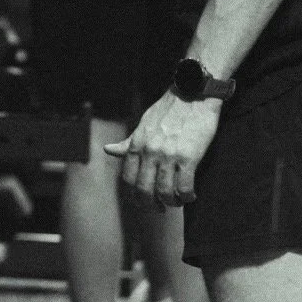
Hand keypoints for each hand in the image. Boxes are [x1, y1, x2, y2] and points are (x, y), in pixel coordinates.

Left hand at [103, 91, 222, 206]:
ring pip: (165, 192)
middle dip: (151, 204)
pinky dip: (187, 196)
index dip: (135, 194)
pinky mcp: (189, 157)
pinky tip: (190, 196)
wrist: (193, 93)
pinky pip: (184, 187)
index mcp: (137, 144)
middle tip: (159, 208)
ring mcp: (169, 155)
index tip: (144, 199)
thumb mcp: (144, 124)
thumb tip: (107, 150)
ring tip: (177, 201)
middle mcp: (150, 151)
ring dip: (171, 202)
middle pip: (144, 190)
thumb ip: (128, 142)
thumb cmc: (169, 109)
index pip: (129, 178)